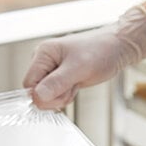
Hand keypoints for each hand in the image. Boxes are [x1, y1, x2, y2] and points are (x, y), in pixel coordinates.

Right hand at [23, 6, 145, 109]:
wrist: (116, 48)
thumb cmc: (101, 51)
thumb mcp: (79, 68)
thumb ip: (57, 83)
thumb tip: (37, 97)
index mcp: (43, 53)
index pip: (28, 84)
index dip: (42, 95)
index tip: (61, 92)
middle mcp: (43, 61)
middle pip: (36, 93)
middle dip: (54, 96)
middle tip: (72, 86)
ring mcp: (50, 71)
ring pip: (46, 96)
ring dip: (62, 96)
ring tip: (76, 83)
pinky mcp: (58, 78)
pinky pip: (55, 96)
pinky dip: (66, 95)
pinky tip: (76, 85)